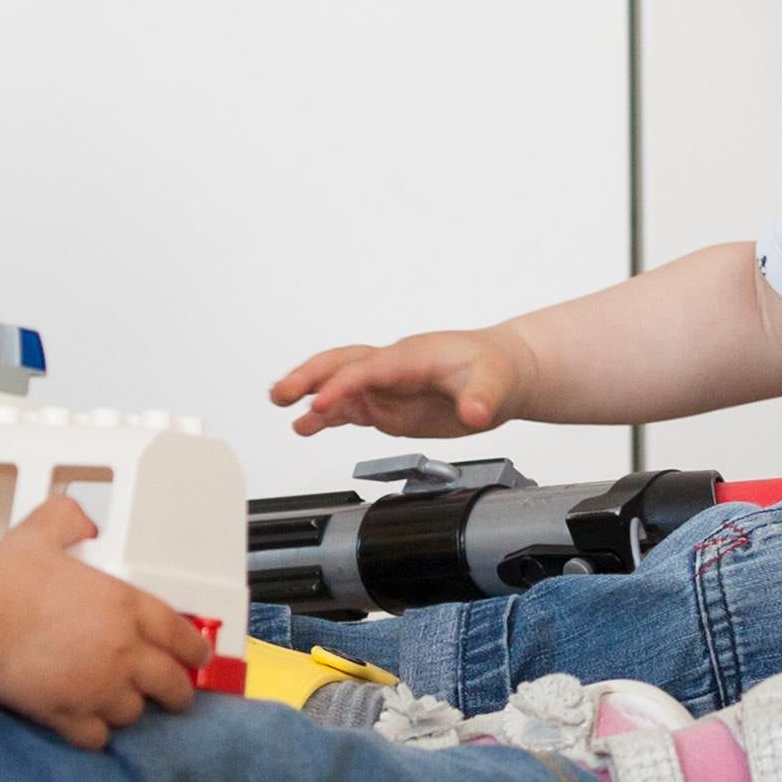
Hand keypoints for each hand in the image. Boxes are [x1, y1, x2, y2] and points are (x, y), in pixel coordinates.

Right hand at [0, 496, 212, 747]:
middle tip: (177, 695)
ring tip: (119, 702)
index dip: (193, 649)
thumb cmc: (5, 576)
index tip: (199, 658)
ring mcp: (96, 688)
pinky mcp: (66, 714)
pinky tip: (89, 724)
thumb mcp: (43, 530)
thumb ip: (70, 519)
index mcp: (124, 606)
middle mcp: (120, 651)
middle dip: (178, 691)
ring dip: (129, 708)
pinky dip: (95, 733)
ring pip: (132, 712)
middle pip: (169, 683)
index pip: (178, 633)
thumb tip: (83, 520)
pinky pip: (96, 737)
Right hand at [271, 328, 530, 441]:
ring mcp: (387, 386)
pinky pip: (348, 406)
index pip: (368, 369)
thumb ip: (482, 399)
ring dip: (309, 392)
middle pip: (342, 364)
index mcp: (412, 357)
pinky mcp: (387, 405)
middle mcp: (392, 368)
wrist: (502, 371)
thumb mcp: (494, 385)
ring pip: (338, 383)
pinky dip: (325, 415)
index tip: (319, 403)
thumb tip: (475, 412)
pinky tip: (305, 425)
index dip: (342, 386)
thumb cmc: (495, 368)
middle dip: (309, 376)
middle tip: (281, 393)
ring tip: (280, 404)